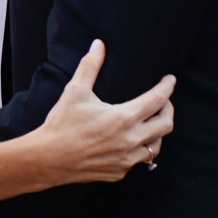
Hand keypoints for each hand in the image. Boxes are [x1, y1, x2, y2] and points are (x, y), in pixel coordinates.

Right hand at [42, 40, 174, 182]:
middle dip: (168, 110)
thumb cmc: (62, 124)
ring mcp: (126, 159)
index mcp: (124, 117)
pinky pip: (137, 161)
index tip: (170, 80)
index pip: (157, 100)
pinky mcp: (118, 172)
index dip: (167, 87)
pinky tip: (130, 143)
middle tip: (163, 102)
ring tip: (150, 124)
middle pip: (166, 125)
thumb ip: (90, 66)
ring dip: (157, 133)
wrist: (48, 159)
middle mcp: (130, 140)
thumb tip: (99, 45)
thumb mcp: (75, 91)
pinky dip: (139, 150)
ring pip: (156, 146)